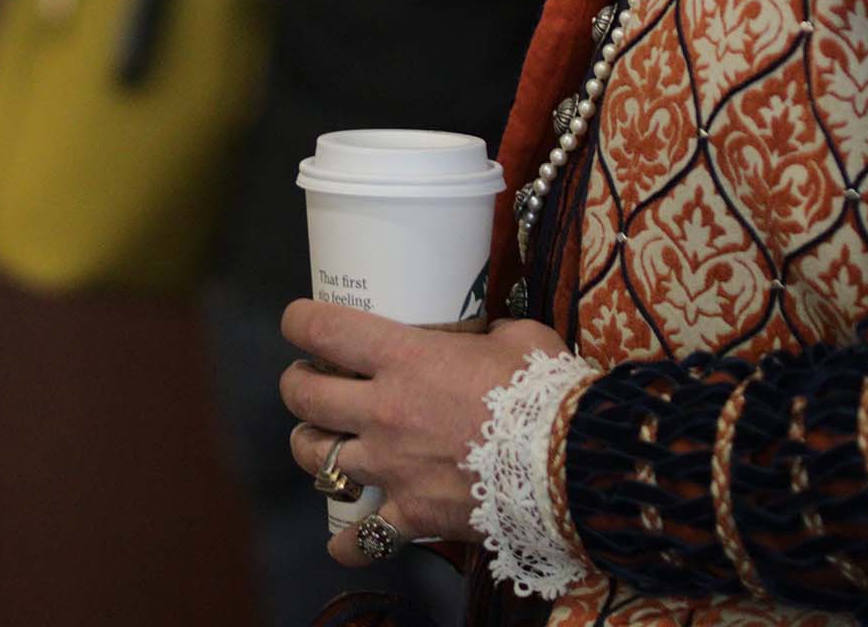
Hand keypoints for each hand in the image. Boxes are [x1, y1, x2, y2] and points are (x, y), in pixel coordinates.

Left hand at [281, 301, 564, 566]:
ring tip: (320, 443)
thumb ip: (492, 333)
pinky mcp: (413, 514)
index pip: (324, 331)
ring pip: (317, 459)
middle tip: (307, 381)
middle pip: (304, 396)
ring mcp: (392, 467)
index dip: (299, 322)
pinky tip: (344, 544)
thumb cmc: (545, 392)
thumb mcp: (519, 339)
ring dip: (311, 448)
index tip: (297, 322)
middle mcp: (384, 411)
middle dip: (296, 385)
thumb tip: (489, 334)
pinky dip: (349, 544)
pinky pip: (364, 538)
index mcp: (404, 358)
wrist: (571, 464)